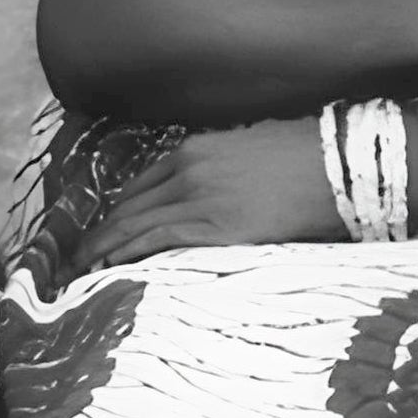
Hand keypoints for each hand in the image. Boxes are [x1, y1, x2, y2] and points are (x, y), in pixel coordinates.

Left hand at [77, 121, 343, 269]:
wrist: (340, 164)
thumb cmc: (310, 157)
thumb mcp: (258, 148)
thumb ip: (229, 166)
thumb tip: (226, 186)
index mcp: (198, 148)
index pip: (144, 183)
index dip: (119, 209)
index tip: (106, 228)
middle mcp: (189, 168)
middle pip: (130, 204)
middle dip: (101, 231)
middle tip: (77, 255)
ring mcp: (198, 196)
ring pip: (134, 224)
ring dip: (103, 248)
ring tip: (80, 269)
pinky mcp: (213, 225)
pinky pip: (156, 240)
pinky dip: (125, 254)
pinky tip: (106, 268)